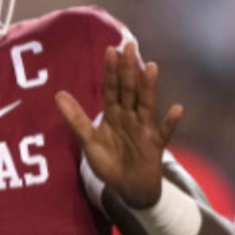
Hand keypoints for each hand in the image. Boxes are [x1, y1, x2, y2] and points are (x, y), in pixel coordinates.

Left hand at [55, 42, 182, 208]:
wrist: (128, 189)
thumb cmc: (109, 163)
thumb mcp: (88, 141)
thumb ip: (76, 118)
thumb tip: (58, 94)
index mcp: (113, 114)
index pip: (111, 88)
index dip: (111, 70)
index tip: (111, 49)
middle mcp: (130, 117)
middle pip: (129, 89)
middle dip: (128, 69)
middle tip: (130, 45)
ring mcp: (144, 129)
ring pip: (146, 104)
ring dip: (148, 87)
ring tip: (151, 67)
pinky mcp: (155, 146)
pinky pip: (164, 133)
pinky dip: (170, 123)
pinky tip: (177, 109)